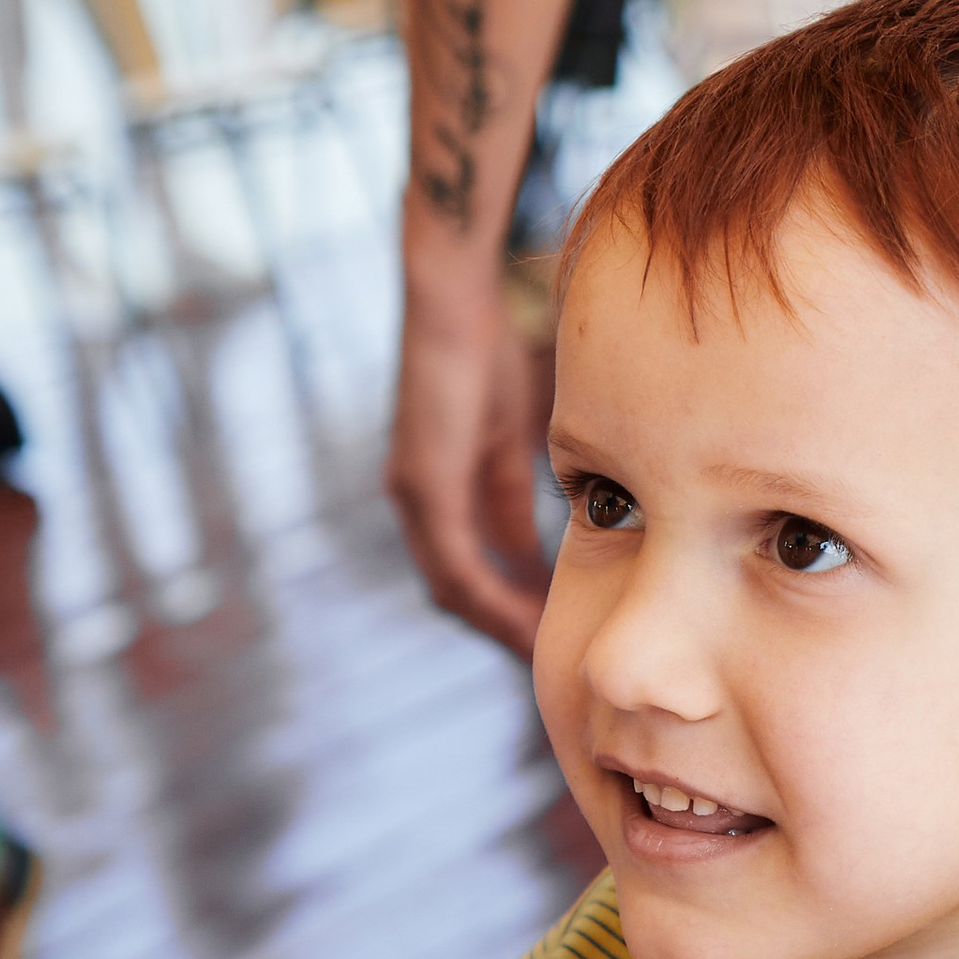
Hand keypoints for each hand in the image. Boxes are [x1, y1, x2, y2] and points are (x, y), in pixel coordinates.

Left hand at [385, 266, 551, 651]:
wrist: (453, 301)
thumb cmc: (481, 352)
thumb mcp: (504, 440)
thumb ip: (509, 501)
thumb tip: (527, 556)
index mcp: (430, 493)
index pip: (461, 572)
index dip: (499, 607)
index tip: (542, 633)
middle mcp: (413, 503)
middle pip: (453, 592)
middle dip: (499, 628)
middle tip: (545, 657)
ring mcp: (414, 497)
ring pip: (453, 587)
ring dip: (499, 623)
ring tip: (542, 650)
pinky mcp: (426, 485)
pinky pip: (459, 562)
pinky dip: (494, 594)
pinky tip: (528, 615)